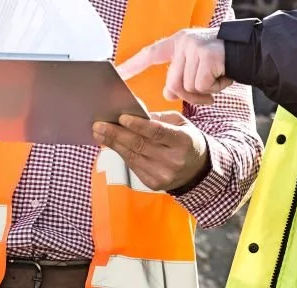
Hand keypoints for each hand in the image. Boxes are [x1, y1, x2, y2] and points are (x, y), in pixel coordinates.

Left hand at [92, 111, 208, 191]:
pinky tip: (111, 144)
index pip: (158, 132)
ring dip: (113, 144)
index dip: (138, 125)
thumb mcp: (179, 123)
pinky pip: (132, 166)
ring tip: (99, 133)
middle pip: (140, 145)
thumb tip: (132, 111)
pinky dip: (121, 154)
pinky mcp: (154, 184)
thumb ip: (157, 118)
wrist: (197, 170)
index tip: (121, 117)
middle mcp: (174, 160)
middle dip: (117, 134)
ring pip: (132, 156)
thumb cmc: (186, 140)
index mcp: (184, 141)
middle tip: (99, 125)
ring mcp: (163, 174)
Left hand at [117, 28, 229, 105]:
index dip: (133, 64)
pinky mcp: (207, 56)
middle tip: (207, 95)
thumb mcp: (198, 66)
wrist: (252, 51)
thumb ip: (180, 76)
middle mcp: (184, 42)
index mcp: (179, 42)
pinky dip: (213, 89)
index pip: (150, 53)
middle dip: (190, 94)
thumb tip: (167, 93)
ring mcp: (195, 48)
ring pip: (188, 87)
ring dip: (203, 93)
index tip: (116, 72)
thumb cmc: (224, 62)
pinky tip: (222, 79)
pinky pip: (201, 86)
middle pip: (173, 82)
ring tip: (216, 82)